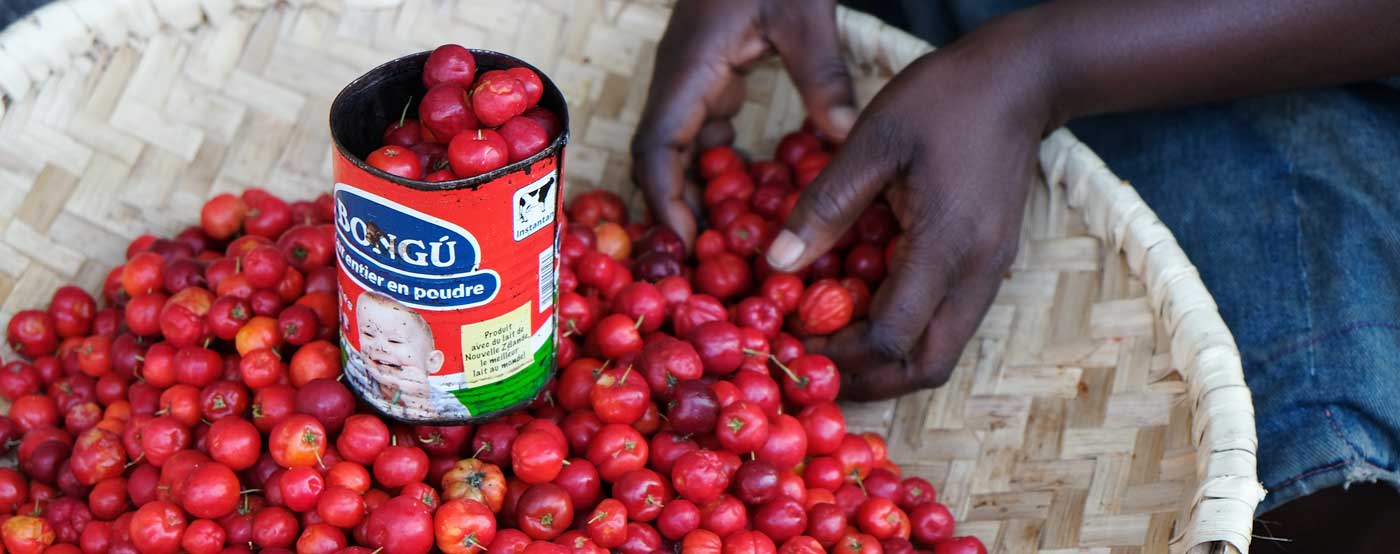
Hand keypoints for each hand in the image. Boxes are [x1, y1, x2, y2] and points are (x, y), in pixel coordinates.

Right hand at [632, 0, 858, 246]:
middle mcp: (680, 81)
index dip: (665, 202)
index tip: (687, 245)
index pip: (656, 149)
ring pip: (681, 149)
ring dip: (701, 193)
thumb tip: (844, 135)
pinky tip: (754, 194)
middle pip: (662, 160)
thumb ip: (822, 72)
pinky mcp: (711, 75)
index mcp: (688, 71)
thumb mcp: (803, 12)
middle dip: (679, 210)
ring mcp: (693, 79)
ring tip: (733, 239)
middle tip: (712, 261)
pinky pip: (706, 131)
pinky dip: (722, 167)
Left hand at [766, 15, 1056, 399]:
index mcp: (945, 245)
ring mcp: (989, 272)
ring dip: (888, 363)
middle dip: (868, 381)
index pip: (891, 338)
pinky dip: (906, 334)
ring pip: (941, 353)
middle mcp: (976, 273)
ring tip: (833, 344)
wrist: (1021, 79)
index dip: (839, 354)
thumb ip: (826, 204)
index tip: (793, 342)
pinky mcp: (990, 264)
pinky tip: (865, 308)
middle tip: (815, 366)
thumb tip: (778, 263)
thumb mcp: (872, 139)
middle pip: (926, 368)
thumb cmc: (943, 99)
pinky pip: (947, 323)